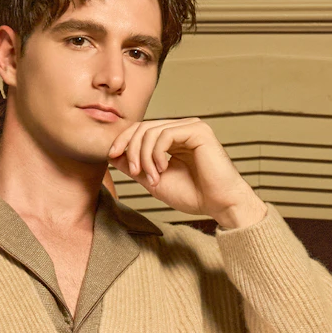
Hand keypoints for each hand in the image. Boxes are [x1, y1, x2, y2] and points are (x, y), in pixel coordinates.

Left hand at [107, 117, 267, 229]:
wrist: (219, 205)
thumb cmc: (194, 195)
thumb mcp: (154, 180)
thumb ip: (135, 166)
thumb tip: (113, 154)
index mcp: (173, 139)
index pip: (140, 130)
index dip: (123, 140)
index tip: (112, 157)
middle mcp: (182, 129)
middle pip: (143, 127)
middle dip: (131, 149)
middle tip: (134, 173)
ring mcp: (191, 128)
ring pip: (151, 131)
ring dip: (144, 156)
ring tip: (152, 177)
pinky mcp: (198, 131)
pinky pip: (165, 135)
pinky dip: (157, 154)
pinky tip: (162, 169)